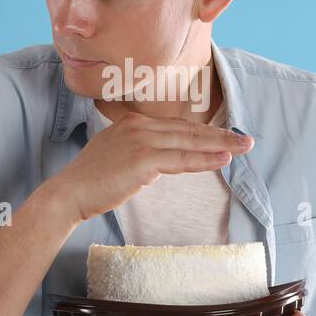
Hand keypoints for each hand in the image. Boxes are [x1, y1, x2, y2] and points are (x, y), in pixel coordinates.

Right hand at [48, 111, 253, 223]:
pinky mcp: (143, 159)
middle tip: (246, 139)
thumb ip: (139, 151)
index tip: (224, 136)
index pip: (176, 126)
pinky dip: (204, 158)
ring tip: (244, 147)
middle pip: (188, 129)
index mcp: (132, 122)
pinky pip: (182, 159)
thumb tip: (161, 159)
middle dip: (220, 134)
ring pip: (189, 141)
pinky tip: (223, 159)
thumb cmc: (91, 181)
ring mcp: (141, 140)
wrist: (69, 193)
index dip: (202, 131)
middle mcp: (138, 125)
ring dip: (220, 144)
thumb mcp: (116, 156)